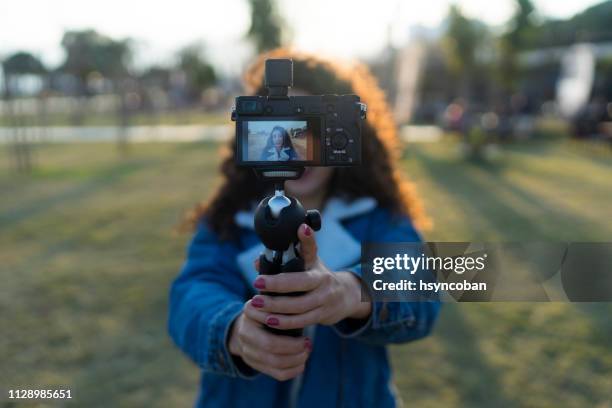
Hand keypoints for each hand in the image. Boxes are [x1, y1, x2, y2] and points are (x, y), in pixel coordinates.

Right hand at [228, 310, 310, 380]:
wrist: (249, 326)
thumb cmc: (270, 310)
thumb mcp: (274, 302)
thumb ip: (285, 304)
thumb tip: (304, 308)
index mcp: (250, 311)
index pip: (269, 319)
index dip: (289, 323)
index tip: (304, 320)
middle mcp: (244, 331)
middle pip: (270, 344)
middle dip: (294, 346)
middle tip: (308, 343)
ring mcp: (246, 350)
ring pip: (275, 362)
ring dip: (296, 360)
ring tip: (306, 352)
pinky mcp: (253, 364)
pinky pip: (277, 374)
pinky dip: (293, 371)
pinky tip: (301, 364)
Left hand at [245, 224, 371, 330]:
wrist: (347, 295)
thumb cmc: (321, 275)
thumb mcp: (311, 262)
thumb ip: (286, 259)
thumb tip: (259, 260)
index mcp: (319, 273)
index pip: (299, 274)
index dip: (280, 279)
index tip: (259, 279)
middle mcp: (324, 287)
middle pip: (298, 294)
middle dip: (275, 296)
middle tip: (255, 295)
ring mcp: (324, 303)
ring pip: (299, 311)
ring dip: (277, 313)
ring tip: (258, 309)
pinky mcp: (322, 317)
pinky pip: (302, 322)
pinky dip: (285, 323)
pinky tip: (270, 322)